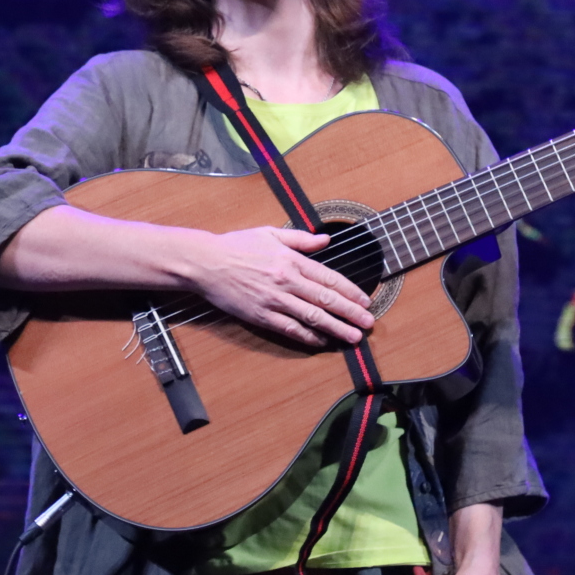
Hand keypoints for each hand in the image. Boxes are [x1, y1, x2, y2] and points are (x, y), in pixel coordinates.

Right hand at [193, 226, 373, 346]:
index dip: (350, 291)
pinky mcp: (262, 315)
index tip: (365, 300)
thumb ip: (300, 238)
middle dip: (351, 312)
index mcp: (291, 259)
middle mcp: (287, 281)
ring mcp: (274, 300)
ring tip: (353, 336)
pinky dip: (308, 336)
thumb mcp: (270, 233)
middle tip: (368, 323)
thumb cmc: (236, 246)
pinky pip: (290, 329)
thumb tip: (325, 240)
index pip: (328, 277)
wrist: (206, 263)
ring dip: (336, 328)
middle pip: (326, 299)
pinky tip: (322, 341)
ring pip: (312, 317)